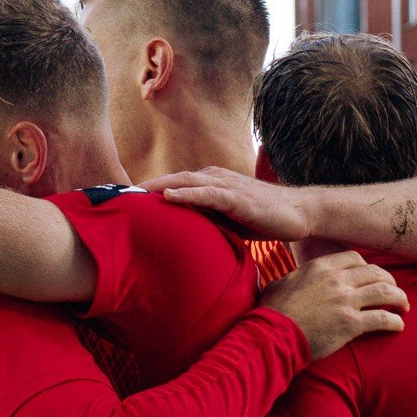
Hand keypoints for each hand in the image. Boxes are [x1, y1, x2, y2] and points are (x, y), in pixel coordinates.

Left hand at [142, 167, 313, 241]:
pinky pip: (208, 193)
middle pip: (173, 180)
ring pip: (186, 182)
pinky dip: (187, 195)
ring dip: (158, 187)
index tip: (125, 201)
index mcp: (211, 182)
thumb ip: (207, 220)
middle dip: (145, 187)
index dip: (149, 191)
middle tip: (117, 197)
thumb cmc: (263, 218)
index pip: (174, 184)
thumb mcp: (228, 220)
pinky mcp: (238, 197)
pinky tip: (169, 198)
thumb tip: (183, 238)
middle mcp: (215, 178)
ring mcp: (227, 185)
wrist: (299, 214)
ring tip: (134, 195)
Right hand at [259, 250, 406, 359]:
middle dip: (389, 281)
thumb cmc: (272, 313)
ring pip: (385, 292)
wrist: (272, 335)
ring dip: (399, 298)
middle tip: (394, 291)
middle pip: (375, 273)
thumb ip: (297, 277)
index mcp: (321, 267)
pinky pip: (382, 318)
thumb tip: (295, 279)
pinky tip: (398, 326)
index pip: (355, 258)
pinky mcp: (351, 323)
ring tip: (403, 306)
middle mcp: (337, 280)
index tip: (371, 276)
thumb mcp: (282, 283)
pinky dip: (394, 321)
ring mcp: (346, 300)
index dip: (368, 267)